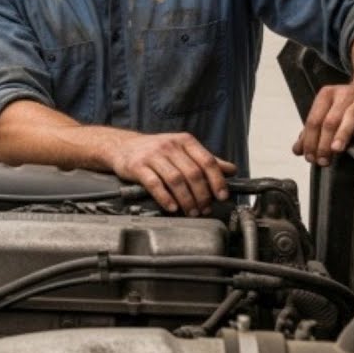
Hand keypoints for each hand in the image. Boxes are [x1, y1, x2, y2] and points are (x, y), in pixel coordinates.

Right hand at [109, 132, 235, 215]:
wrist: (122, 146)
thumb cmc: (155, 151)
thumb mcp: (182, 150)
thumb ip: (205, 160)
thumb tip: (231, 170)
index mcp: (184, 141)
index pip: (207, 161)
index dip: (217, 180)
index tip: (222, 196)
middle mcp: (169, 145)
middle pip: (192, 173)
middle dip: (202, 195)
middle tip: (204, 209)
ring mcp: (153, 155)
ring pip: (176, 180)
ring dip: (186, 200)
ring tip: (191, 212)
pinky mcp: (137, 166)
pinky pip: (154, 184)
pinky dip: (165, 198)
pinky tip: (172, 207)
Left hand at [292, 74, 353, 165]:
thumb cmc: (348, 105)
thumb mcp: (328, 113)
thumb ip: (313, 131)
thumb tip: (297, 151)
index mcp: (326, 95)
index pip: (314, 120)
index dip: (310, 140)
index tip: (310, 157)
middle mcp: (344, 94)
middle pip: (330, 120)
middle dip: (324, 142)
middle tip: (322, 160)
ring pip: (351, 115)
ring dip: (343, 133)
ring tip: (336, 149)